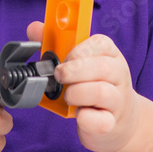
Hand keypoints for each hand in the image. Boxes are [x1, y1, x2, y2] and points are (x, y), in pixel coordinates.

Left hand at [27, 21, 142, 151]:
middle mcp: (118, 75)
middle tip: (59, 77)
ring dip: (76, 94)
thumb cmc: (92, 86)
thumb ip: (55, 44)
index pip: (101, 43)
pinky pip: (101, 121)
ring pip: (101, 92)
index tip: (64, 58)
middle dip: (73, 71)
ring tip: (67, 96)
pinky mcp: (112, 123)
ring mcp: (118, 100)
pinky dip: (85, 118)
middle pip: (102, 67)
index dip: (78, 51)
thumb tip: (34, 28)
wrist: (118, 121)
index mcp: (110, 55)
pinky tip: (79, 115)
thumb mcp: (78, 63)